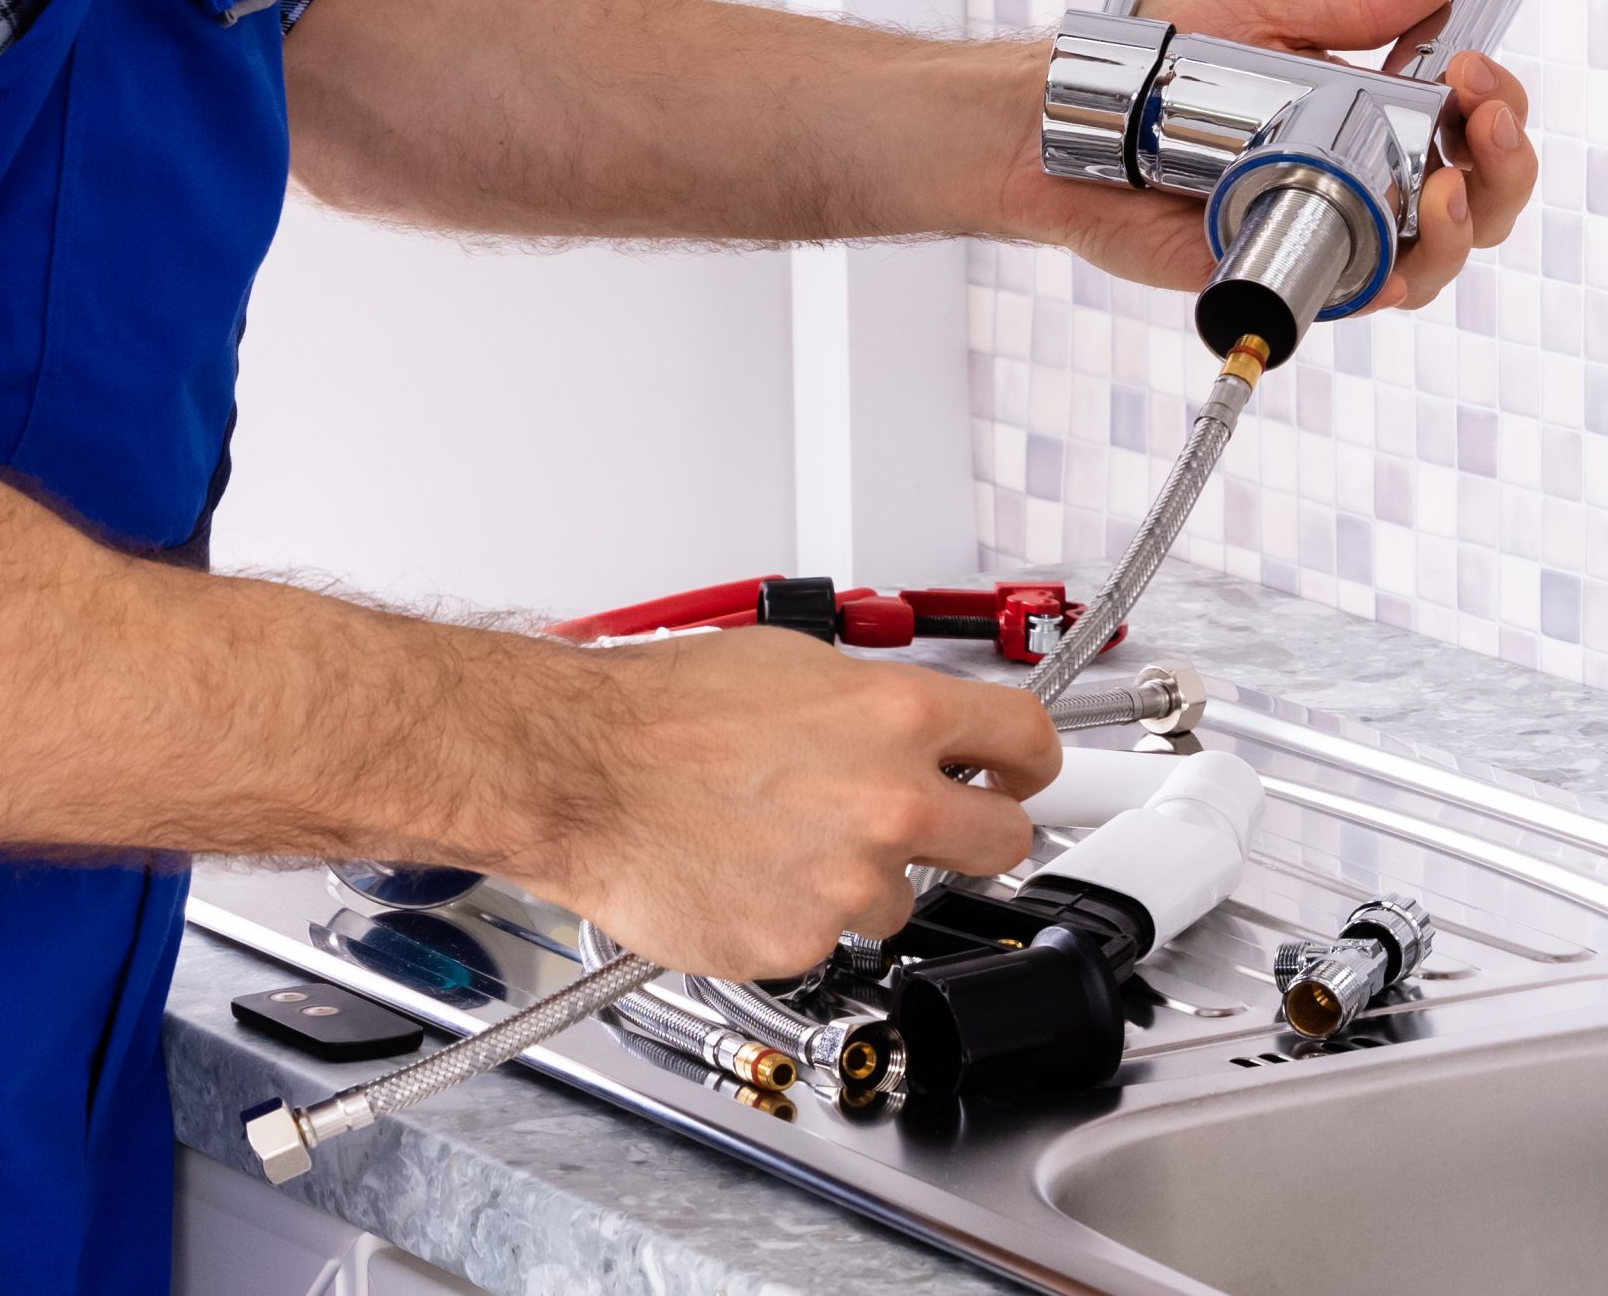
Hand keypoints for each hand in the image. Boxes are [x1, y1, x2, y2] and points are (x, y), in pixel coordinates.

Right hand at [519, 628, 1060, 979]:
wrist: (578, 772)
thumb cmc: (660, 712)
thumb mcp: (795, 666)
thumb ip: (878, 704)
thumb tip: (922, 723)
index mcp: (900, 716)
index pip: (1029, 742)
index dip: (1028, 763)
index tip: (1019, 774)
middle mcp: (892, 803)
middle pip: (1004, 840)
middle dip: (974, 832)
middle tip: (927, 824)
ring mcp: (850, 881)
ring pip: (904, 899)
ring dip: (865, 879)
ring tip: (786, 839)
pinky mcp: (801, 941)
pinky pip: (829, 937)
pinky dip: (797, 915)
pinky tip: (751, 873)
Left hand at [989, 0, 1537, 312]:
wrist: (1077, 115)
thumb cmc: (1162, 64)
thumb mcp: (1267, 14)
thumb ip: (1355, 6)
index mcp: (1373, 112)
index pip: (1471, 121)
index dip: (1498, 103)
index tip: (1475, 71)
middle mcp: (1363, 177)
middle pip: (1478, 198)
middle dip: (1506, 164)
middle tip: (1486, 121)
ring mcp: (1327, 229)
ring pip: (1433, 259)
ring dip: (1467, 226)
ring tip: (1450, 186)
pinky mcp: (1281, 273)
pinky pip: (1352, 295)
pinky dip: (1390, 281)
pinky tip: (1399, 256)